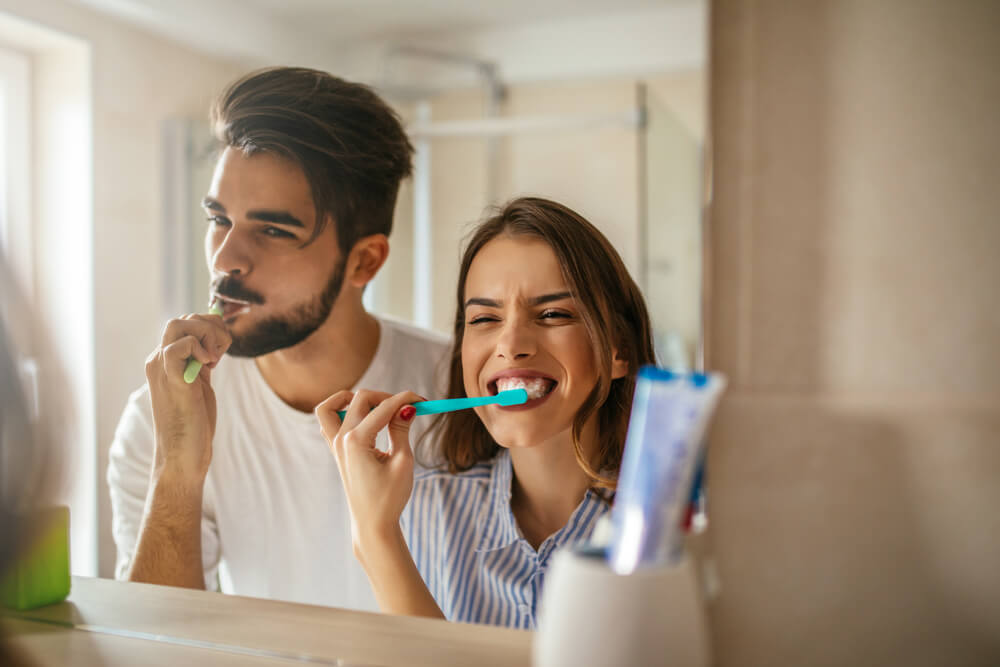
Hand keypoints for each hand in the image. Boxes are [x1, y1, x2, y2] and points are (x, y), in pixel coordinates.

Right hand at [144, 313, 230, 486]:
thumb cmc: (193, 423)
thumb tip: (216, 340)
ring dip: (207, 335)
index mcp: (165, 360)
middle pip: (183, 319)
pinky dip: (199, 348)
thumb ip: (202, 362)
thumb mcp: (200, 383)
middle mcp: (158, 360)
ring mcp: (161, 369)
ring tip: (215, 361)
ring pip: (179, 324)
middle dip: (211, 328)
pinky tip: (209, 368)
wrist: (183, 456)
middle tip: (221, 355)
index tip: (220, 354)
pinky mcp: (171, 380)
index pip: (185, 323)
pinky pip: (178, 346)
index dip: (210, 329)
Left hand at [315, 390, 422, 559]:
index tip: (425, 401)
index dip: (406, 400)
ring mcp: (335, 445)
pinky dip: (342, 412)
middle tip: (408, 409)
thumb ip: (401, 429)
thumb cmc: (389, 497)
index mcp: (357, 441)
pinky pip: (329, 421)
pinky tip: (364, 420)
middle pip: (360, 399)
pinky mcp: (337, 451)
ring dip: (354, 399)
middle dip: (386, 398)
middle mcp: (341, 439)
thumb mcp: (402, 461)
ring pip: (334, 405)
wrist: (372, 524)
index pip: (384, 407)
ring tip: (378, 408)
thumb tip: (407, 406)